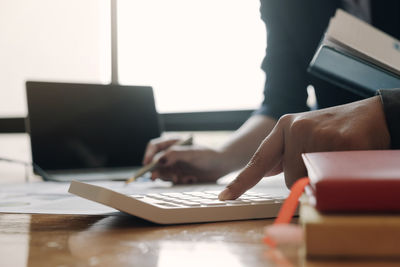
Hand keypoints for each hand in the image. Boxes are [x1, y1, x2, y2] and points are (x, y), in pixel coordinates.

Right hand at [143, 137, 227, 183]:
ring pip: (162, 173)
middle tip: (155, 177)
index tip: (146, 164)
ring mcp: (175, 165)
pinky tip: (190, 179)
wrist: (222, 166)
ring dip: (168, 177)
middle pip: (155, 162)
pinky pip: (172, 180)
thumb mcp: (191, 153)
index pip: (154, 146)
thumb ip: (174, 155)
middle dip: (156, 170)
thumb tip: (158, 160)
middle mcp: (171, 154)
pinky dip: (179, 181)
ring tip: (180, 178)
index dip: (148, 154)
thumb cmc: (208, 155)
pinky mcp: (179, 175)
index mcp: (173, 143)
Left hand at [219, 96, 390, 199]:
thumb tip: (267, 172)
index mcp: (284, 127)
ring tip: (336, 156)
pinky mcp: (339, 140)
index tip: (225, 196)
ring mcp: (317, 133)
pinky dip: (339, 174)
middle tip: (324, 159)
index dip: (241, 181)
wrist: (371, 114)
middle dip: (306, 178)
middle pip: (289, 178)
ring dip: (322, 177)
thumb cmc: (334, 129)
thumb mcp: (303, 136)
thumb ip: (284, 154)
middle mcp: (295, 128)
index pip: (258, 159)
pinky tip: (347, 156)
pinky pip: (331, 175)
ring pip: (310, 180)